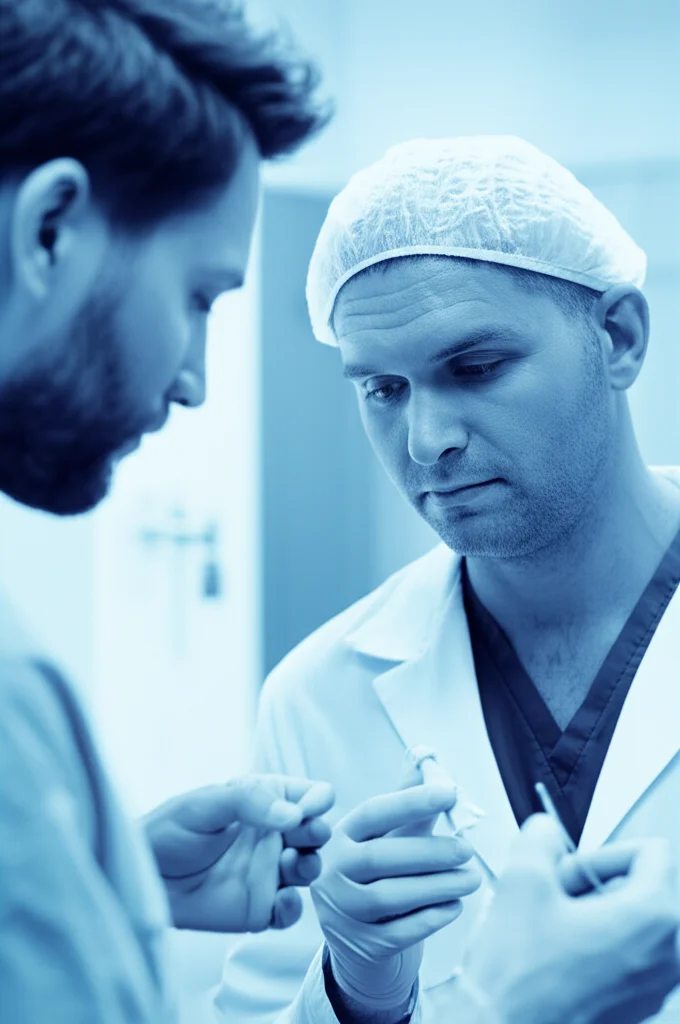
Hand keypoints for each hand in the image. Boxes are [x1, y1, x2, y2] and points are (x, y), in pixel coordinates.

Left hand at [143, 774, 333, 932]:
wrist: (141, 877)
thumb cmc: (168, 831)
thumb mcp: (205, 804)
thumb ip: (249, 802)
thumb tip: (293, 814)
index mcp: (262, 803)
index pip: (304, 795)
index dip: (316, 798)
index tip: (313, 806)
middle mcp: (271, 837)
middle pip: (313, 832)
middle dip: (318, 831)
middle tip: (311, 834)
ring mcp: (267, 873)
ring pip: (307, 870)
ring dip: (311, 866)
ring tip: (297, 865)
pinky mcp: (259, 908)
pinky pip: (288, 911)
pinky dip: (294, 908)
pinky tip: (283, 899)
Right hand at [310, 782, 481, 1014]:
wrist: (357, 939)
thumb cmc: (378, 874)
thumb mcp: (386, 836)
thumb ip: (406, 801)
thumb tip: (428, 759)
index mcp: (341, 836)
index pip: (373, 813)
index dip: (411, 801)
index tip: (450, 793)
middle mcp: (333, 871)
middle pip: (380, 858)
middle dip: (428, 852)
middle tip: (467, 850)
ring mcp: (342, 911)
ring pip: (389, 896)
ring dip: (437, 886)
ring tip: (472, 878)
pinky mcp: (360, 944)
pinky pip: (398, 932)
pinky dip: (430, 918)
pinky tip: (455, 906)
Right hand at [461, 814, 679, 1023]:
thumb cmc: (517, 977)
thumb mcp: (522, 879)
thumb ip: (541, 836)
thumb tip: (548, 831)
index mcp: (651, 918)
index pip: (652, 852)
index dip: (604, 851)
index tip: (574, 867)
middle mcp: (664, 956)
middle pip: (644, 887)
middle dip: (598, 884)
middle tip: (558, 897)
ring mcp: (652, 987)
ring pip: (633, 922)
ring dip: (596, 914)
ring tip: (554, 928)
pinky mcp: (635, 1007)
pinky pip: (626, 956)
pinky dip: (595, 946)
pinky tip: (557, 955)